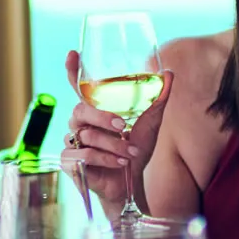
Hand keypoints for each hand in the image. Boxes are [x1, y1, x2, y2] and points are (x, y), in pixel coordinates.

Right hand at [61, 51, 175, 208]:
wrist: (129, 184)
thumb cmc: (135, 152)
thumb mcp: (150, 124)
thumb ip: (158, 99)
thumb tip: (169, 73)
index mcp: (95, 111)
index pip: (78, 87)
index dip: (72, 71)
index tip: (72, 54)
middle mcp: (79, 123)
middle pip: (80, 110)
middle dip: (103, 118)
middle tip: (124, 126)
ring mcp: (71, 142)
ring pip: (88, 135)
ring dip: (115, 146)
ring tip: (131, 154)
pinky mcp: (69, 162)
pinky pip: (84, 155)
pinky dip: (106, 159)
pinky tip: (120, 163)